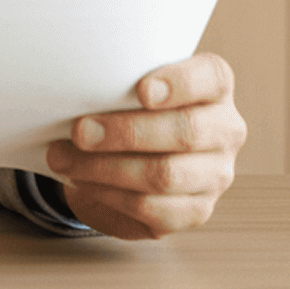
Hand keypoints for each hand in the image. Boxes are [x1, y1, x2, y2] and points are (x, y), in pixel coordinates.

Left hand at [45, 52, 244, 240]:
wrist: (126, 154)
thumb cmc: (126, 105)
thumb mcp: (127, 83)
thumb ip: (118, 79)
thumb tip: (76, 83)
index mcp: (215, 86)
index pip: (211, 77)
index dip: (179, 84)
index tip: (141, 91)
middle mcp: (226, 129)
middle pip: (185, 131)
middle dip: (125, 132)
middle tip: (79, 131)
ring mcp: (216, 174)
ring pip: (165, 174)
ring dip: (105, 168)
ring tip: (64, 159)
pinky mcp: (197, 211)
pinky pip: (153, 208)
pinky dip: (109, 195)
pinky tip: (82, 182)